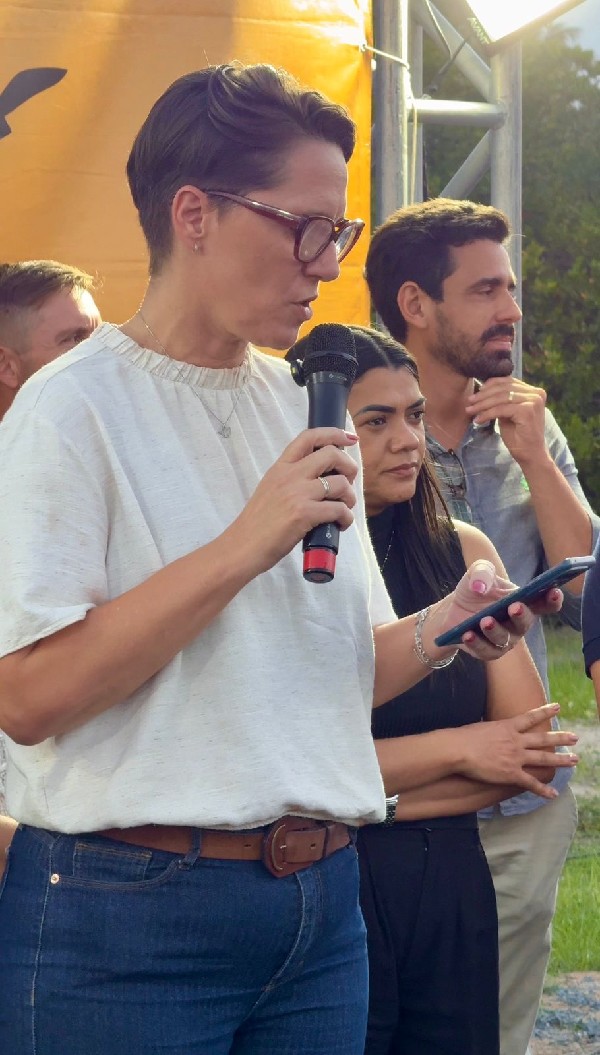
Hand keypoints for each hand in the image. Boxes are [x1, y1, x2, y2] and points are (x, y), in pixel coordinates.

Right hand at [230, 426, 358, 575]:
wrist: (242, 546)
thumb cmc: (256, 524)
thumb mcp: (270, 489)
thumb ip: (291, 479)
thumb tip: (321, 479)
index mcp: (280, 467)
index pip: (309, 437)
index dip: (334, 433)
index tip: (349, 439)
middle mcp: (289, 475)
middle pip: (332, 454)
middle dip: (349, 466)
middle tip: (349, 482)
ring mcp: (297, 493)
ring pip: (340, 483)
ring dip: (350, 497)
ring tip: (344, 509)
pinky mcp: (304, 514)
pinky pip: (339, 509)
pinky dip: (346, 518)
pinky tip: (339, 525)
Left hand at [428, 560, 563, 661]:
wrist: (453, 608)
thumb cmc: (475, 588)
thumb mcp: (477, 573)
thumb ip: (482, 572)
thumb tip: (480, 586)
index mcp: (524, 602)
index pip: (545, 603)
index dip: (553, 599)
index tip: (554, 592)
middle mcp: (519, 624)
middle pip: (526, 622)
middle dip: (522, 615)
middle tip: (515, 607)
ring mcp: (505, 639)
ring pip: (504, 639)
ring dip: (495, 630)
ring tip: (485, 621)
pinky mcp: (488, 651)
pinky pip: (485, 650)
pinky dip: (476, 643)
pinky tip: (467, 634)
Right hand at [456, 703, 577, 797]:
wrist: (459, 749)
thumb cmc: (463, 737)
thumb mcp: (481, 727)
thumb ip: (491, 729)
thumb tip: (489, 729)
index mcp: (508, 727)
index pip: (531, 717)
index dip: (545, 711)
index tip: (558, 707)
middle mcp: (516, 741)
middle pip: (543, 738)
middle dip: (561, 737)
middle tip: (575, 737)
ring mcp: (516, 757)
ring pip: (543, 758)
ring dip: (561, 759)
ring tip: (575, 760)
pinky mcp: (511, 773)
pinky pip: (531, 782)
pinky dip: (543, 789)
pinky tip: (553, 793)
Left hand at [465, 377, 547, 467]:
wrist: (530, 454)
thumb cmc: (519, 435)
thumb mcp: (508, 413)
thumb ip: (502, 400)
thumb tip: (482, 390)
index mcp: (534, 391)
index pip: (508, 381)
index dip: (490, 384)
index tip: (476, 392)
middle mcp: (536, 393)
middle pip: (503, 388)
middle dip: (483, 395)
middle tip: (469, 401)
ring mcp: (533, 401)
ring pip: (501, 398)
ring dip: (482, 404)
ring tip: (470, 410)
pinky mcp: (527, 411)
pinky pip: (501, 409)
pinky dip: (487, 414)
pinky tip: (478, 420)